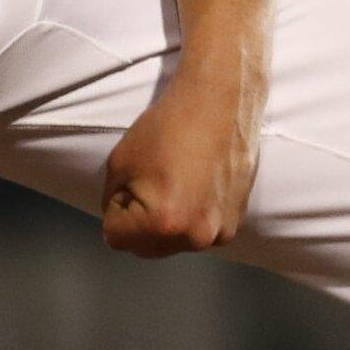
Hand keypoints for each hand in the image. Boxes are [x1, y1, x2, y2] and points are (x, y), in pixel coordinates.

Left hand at [98, 62, 262, 257]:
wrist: (220, 101)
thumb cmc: (166, 127)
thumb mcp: (119, 164)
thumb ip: (113, 202)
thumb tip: (121, 221)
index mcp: (163, 224)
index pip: (115, 237)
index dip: (116, 207)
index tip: (133, 181)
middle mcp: (195, 237)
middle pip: (145, 248)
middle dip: (139, 223)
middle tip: (152, 182)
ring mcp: (219, 233)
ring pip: (173, 243)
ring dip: (166, 224)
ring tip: (176, 183)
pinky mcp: (236, 223)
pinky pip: (198, 232)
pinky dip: (192, 218)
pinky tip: (197, 187)